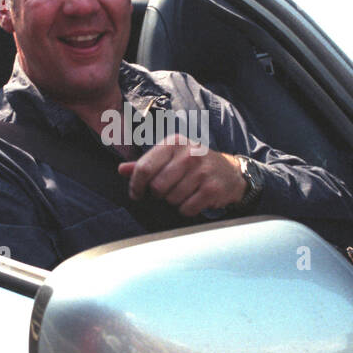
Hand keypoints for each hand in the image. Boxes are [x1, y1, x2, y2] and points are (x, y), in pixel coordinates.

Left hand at [117, 134, 246, 216]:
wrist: (230, 173)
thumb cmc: (194, 165)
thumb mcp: (171, 157)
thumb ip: (146, 164)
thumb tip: (121, 170)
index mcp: (174, 143)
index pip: (144, 168)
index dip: (136, 185)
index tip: (137, 193)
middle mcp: (189, 154)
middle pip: (157, 187)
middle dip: (159, 194)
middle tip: (167, 191)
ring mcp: (202, 171)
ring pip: (171, 199)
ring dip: (174, 201)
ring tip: (184, 193)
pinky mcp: (211, 189)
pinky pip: (186, 208)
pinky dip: (187, 209)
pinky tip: (194, 199)